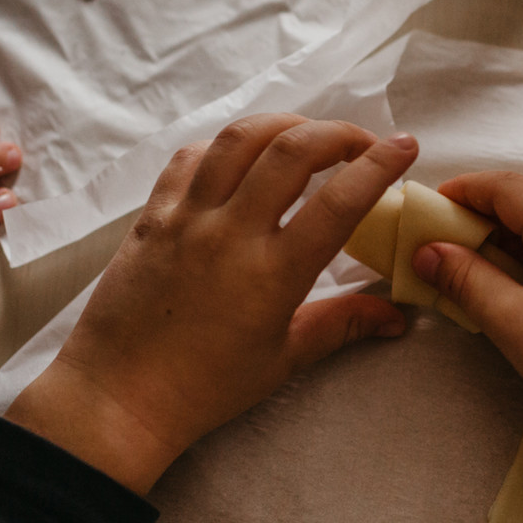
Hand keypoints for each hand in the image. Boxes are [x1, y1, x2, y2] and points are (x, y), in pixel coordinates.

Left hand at [6, 116, 414, 493]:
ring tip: (307, 137)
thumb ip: (342, 325)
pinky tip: (243, 159)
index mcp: (272, 274)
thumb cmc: (204, 388)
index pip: (339, 201)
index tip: (405, 146)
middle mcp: (229, 233)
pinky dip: (226, 147)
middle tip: (361, 143)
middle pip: (292, 149)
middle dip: (338, 132)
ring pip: (239, 139)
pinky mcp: (152, 216)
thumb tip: (397, 317)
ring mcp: (186, 218)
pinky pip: (191, 158)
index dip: (379, 165)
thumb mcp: (284, 360)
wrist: (117, 397)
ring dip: (283, 124)